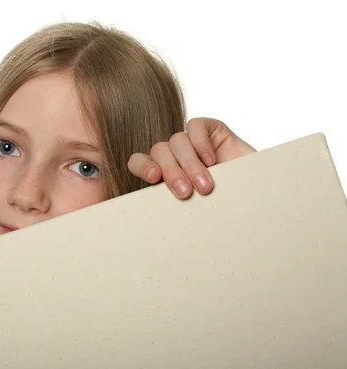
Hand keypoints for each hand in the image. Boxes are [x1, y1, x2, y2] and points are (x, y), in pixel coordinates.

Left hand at [128, 117, 255, 198]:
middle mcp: (176, 156)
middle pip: (159, 152)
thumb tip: (156, 209)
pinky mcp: (212, 130)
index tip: (153, 179)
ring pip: (176, 141)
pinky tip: (212, 161)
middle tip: (185, 193)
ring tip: (205, 186)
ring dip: (189, 164)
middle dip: (171, 173)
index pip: (139, 161)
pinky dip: (200, 142)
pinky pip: (195, 127)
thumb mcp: (193, 207)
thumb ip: (175, 200)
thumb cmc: (225, 208)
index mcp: (164, 173)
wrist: (261, 200)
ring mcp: (193, 142)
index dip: (142, 166)